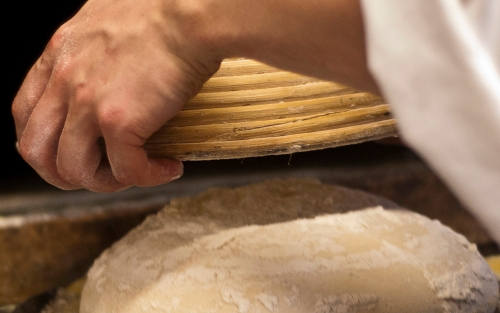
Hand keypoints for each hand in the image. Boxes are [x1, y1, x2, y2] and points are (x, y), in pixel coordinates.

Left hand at [12, 0, 220, 191]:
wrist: (190, 13)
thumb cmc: (164, 12)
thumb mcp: (107, 24)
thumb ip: (93, 51)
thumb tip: (109, 74)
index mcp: (59, 55)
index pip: (25, 114)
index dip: (43, 144)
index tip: (68, 153)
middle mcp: (65, 81)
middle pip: (37, 151)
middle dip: (65, 175)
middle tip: (99, 175)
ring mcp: (88, 103)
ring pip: (75, 170)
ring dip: (107, 182)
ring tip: (137, 172)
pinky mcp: (119, 120)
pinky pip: (126, 170)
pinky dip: (148, 177)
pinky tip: (167, 167)